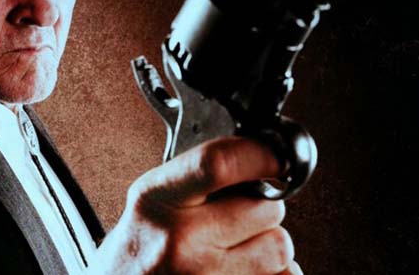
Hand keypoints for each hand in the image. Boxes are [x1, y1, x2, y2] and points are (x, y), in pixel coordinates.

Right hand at [92, 136, 300, 273]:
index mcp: (157, 198)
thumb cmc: (139, 245)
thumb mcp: (153, 196)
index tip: (276, 156)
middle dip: (262, 208)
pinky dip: (271, 274)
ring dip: (267, 245)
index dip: (259, 155)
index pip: (218, 165)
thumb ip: (199, 176)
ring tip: (235, 246)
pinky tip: (241, 270)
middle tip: (239, 214)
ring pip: (279, 249)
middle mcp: (179, 240)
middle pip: (266, 209)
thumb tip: (259, 156)